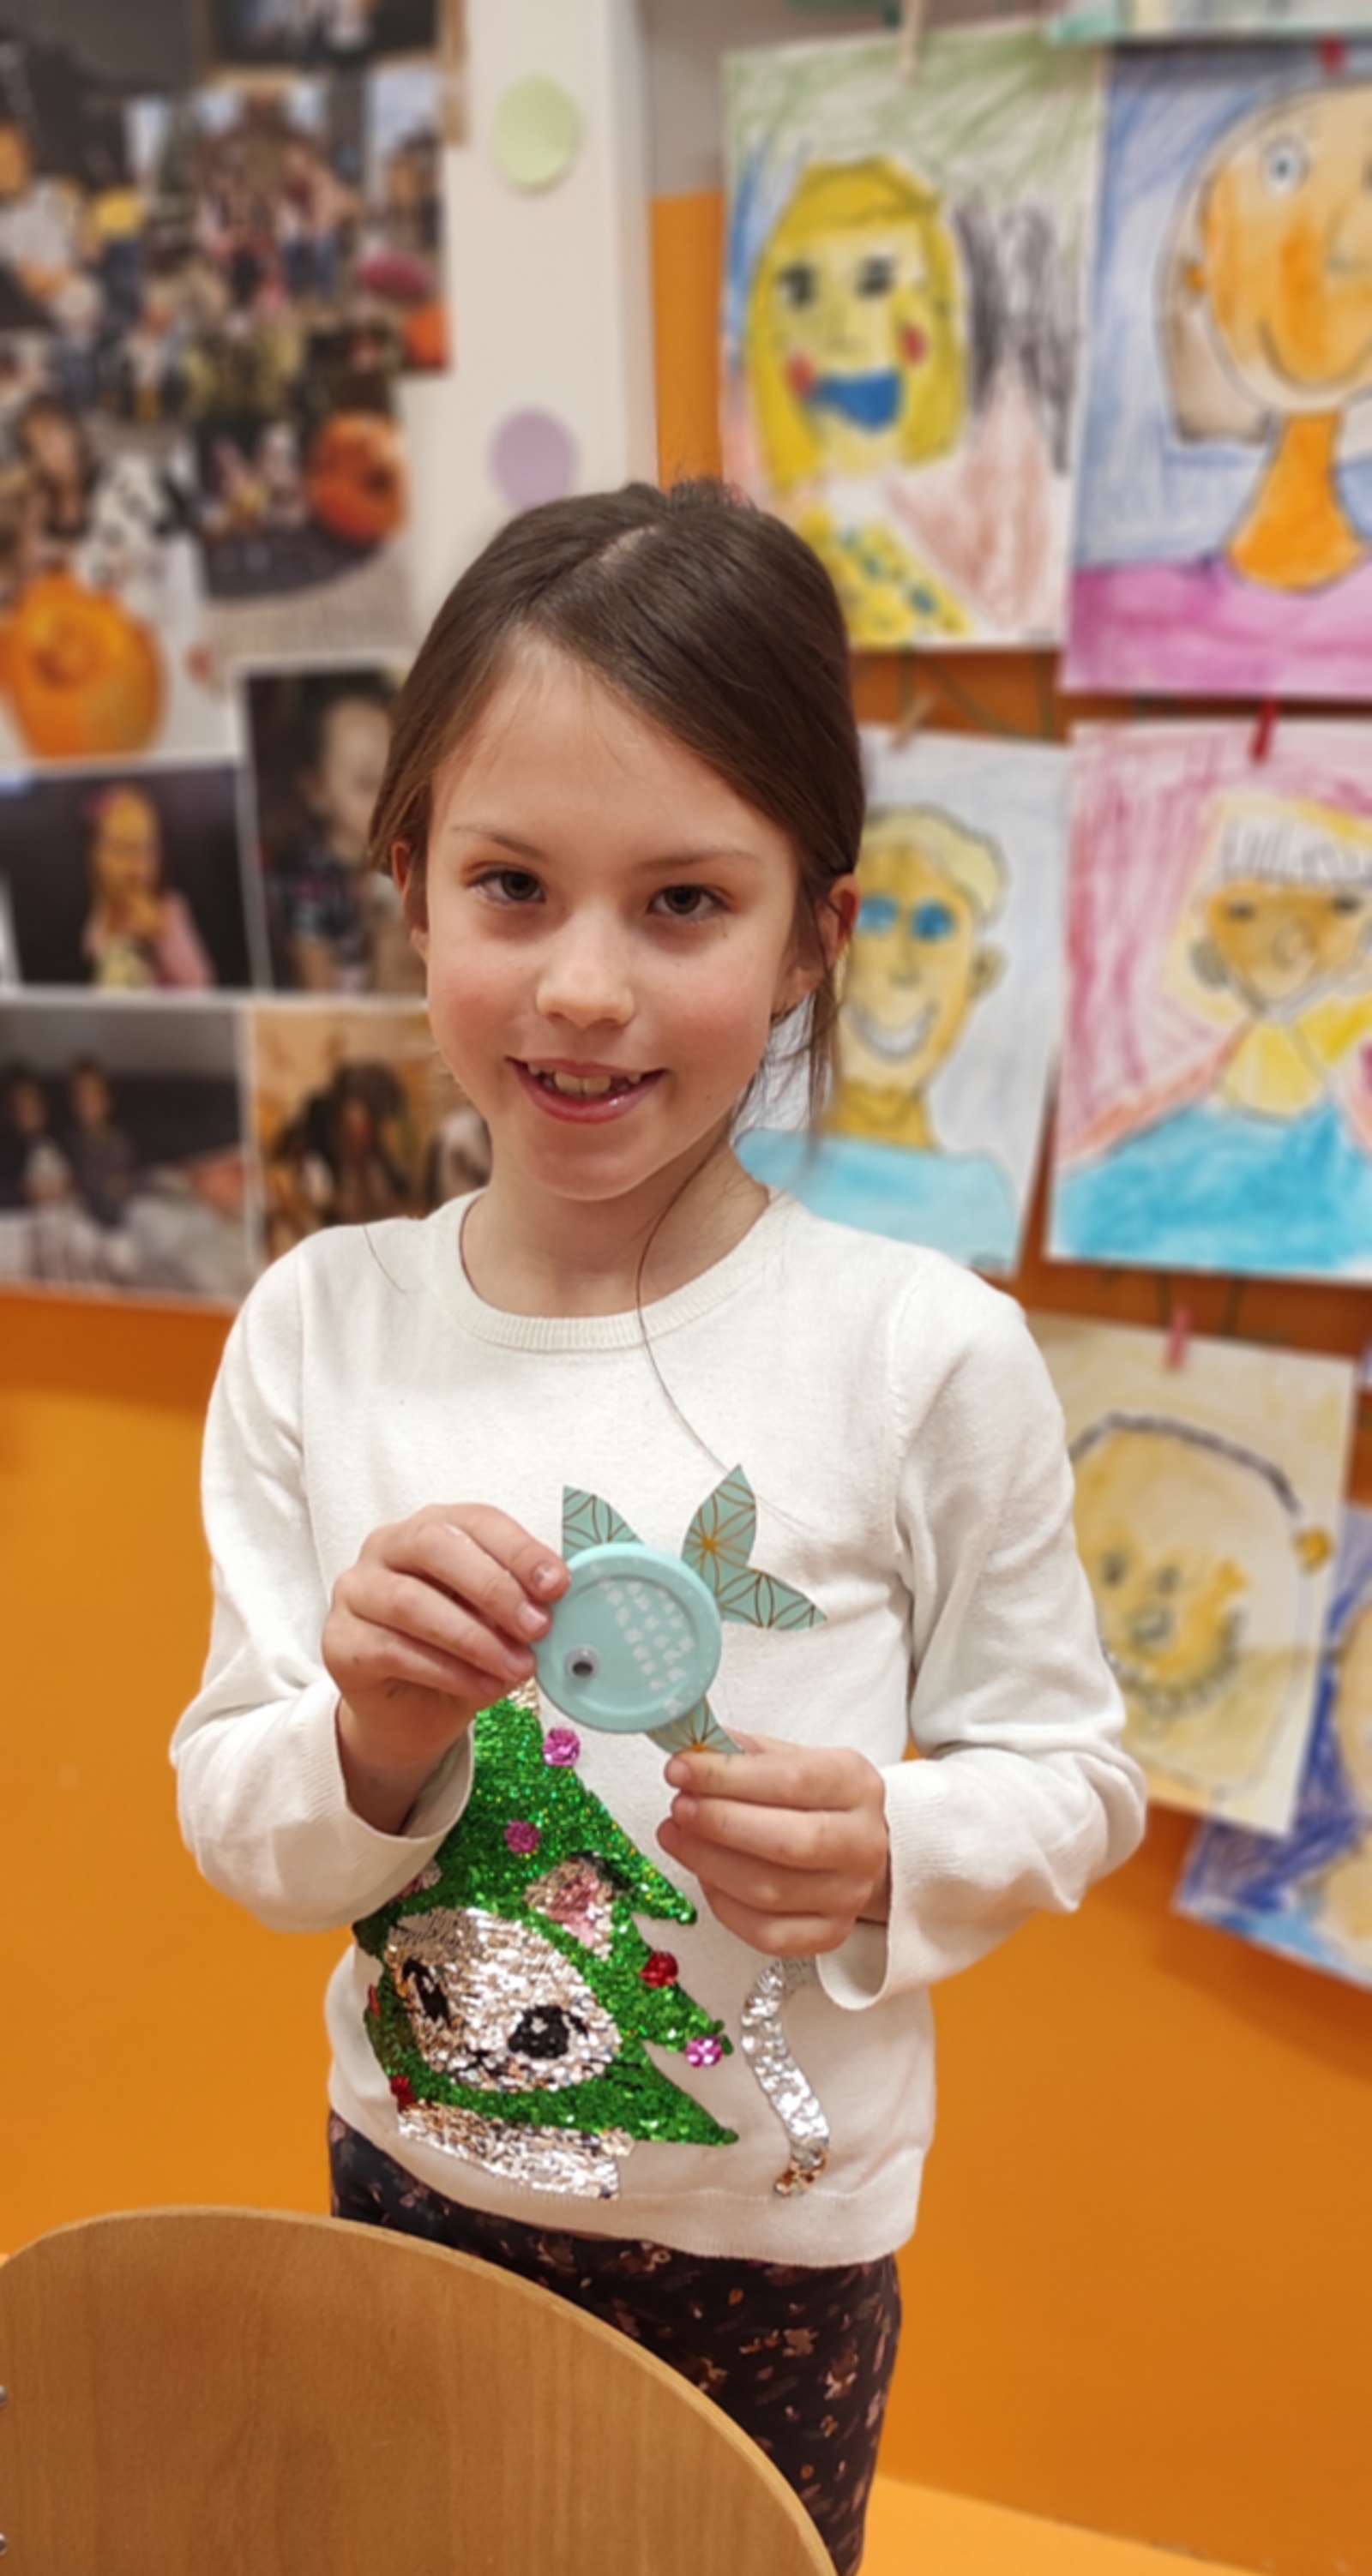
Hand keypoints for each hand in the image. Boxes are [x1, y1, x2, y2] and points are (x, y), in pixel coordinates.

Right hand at [324, 1505, 566, 1831]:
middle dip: (493, 1585)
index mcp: (432, 1528)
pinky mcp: (339, 1642)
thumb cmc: (459, 1654)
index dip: (519, 1549)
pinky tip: (483, 1687)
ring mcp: (355, 1592)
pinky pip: (392, 1649)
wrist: (409, 1715)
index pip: (475, 1520)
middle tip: (537, 1626)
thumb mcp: (499, 1624)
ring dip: (473, 1637)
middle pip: (434, 1545)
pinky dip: (447, 1670)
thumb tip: (562, 1601)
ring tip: (518, 1666)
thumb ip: (522, 1604)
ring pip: (410, 1601)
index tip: (558, 1584)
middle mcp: (386, 1548)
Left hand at [656, 1734, 890, 1955]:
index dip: (727, 1776)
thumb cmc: (812, 1798)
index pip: (792, 1780)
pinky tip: (702, 1874)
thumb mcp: (788, 1758)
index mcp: (856, 1785)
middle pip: (787, 1842)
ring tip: (674, 1834)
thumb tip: (688, 1752)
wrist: (852, 1846)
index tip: (679, 1770)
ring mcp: (849, 1895)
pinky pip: (766, 1933)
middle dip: (720, 1824)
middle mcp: (862, 1843)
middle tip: (678, 1807)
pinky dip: (723, 1903)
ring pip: (770, 1891)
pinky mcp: (830, 1934)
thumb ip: (741, 1754)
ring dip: (708, 1862)